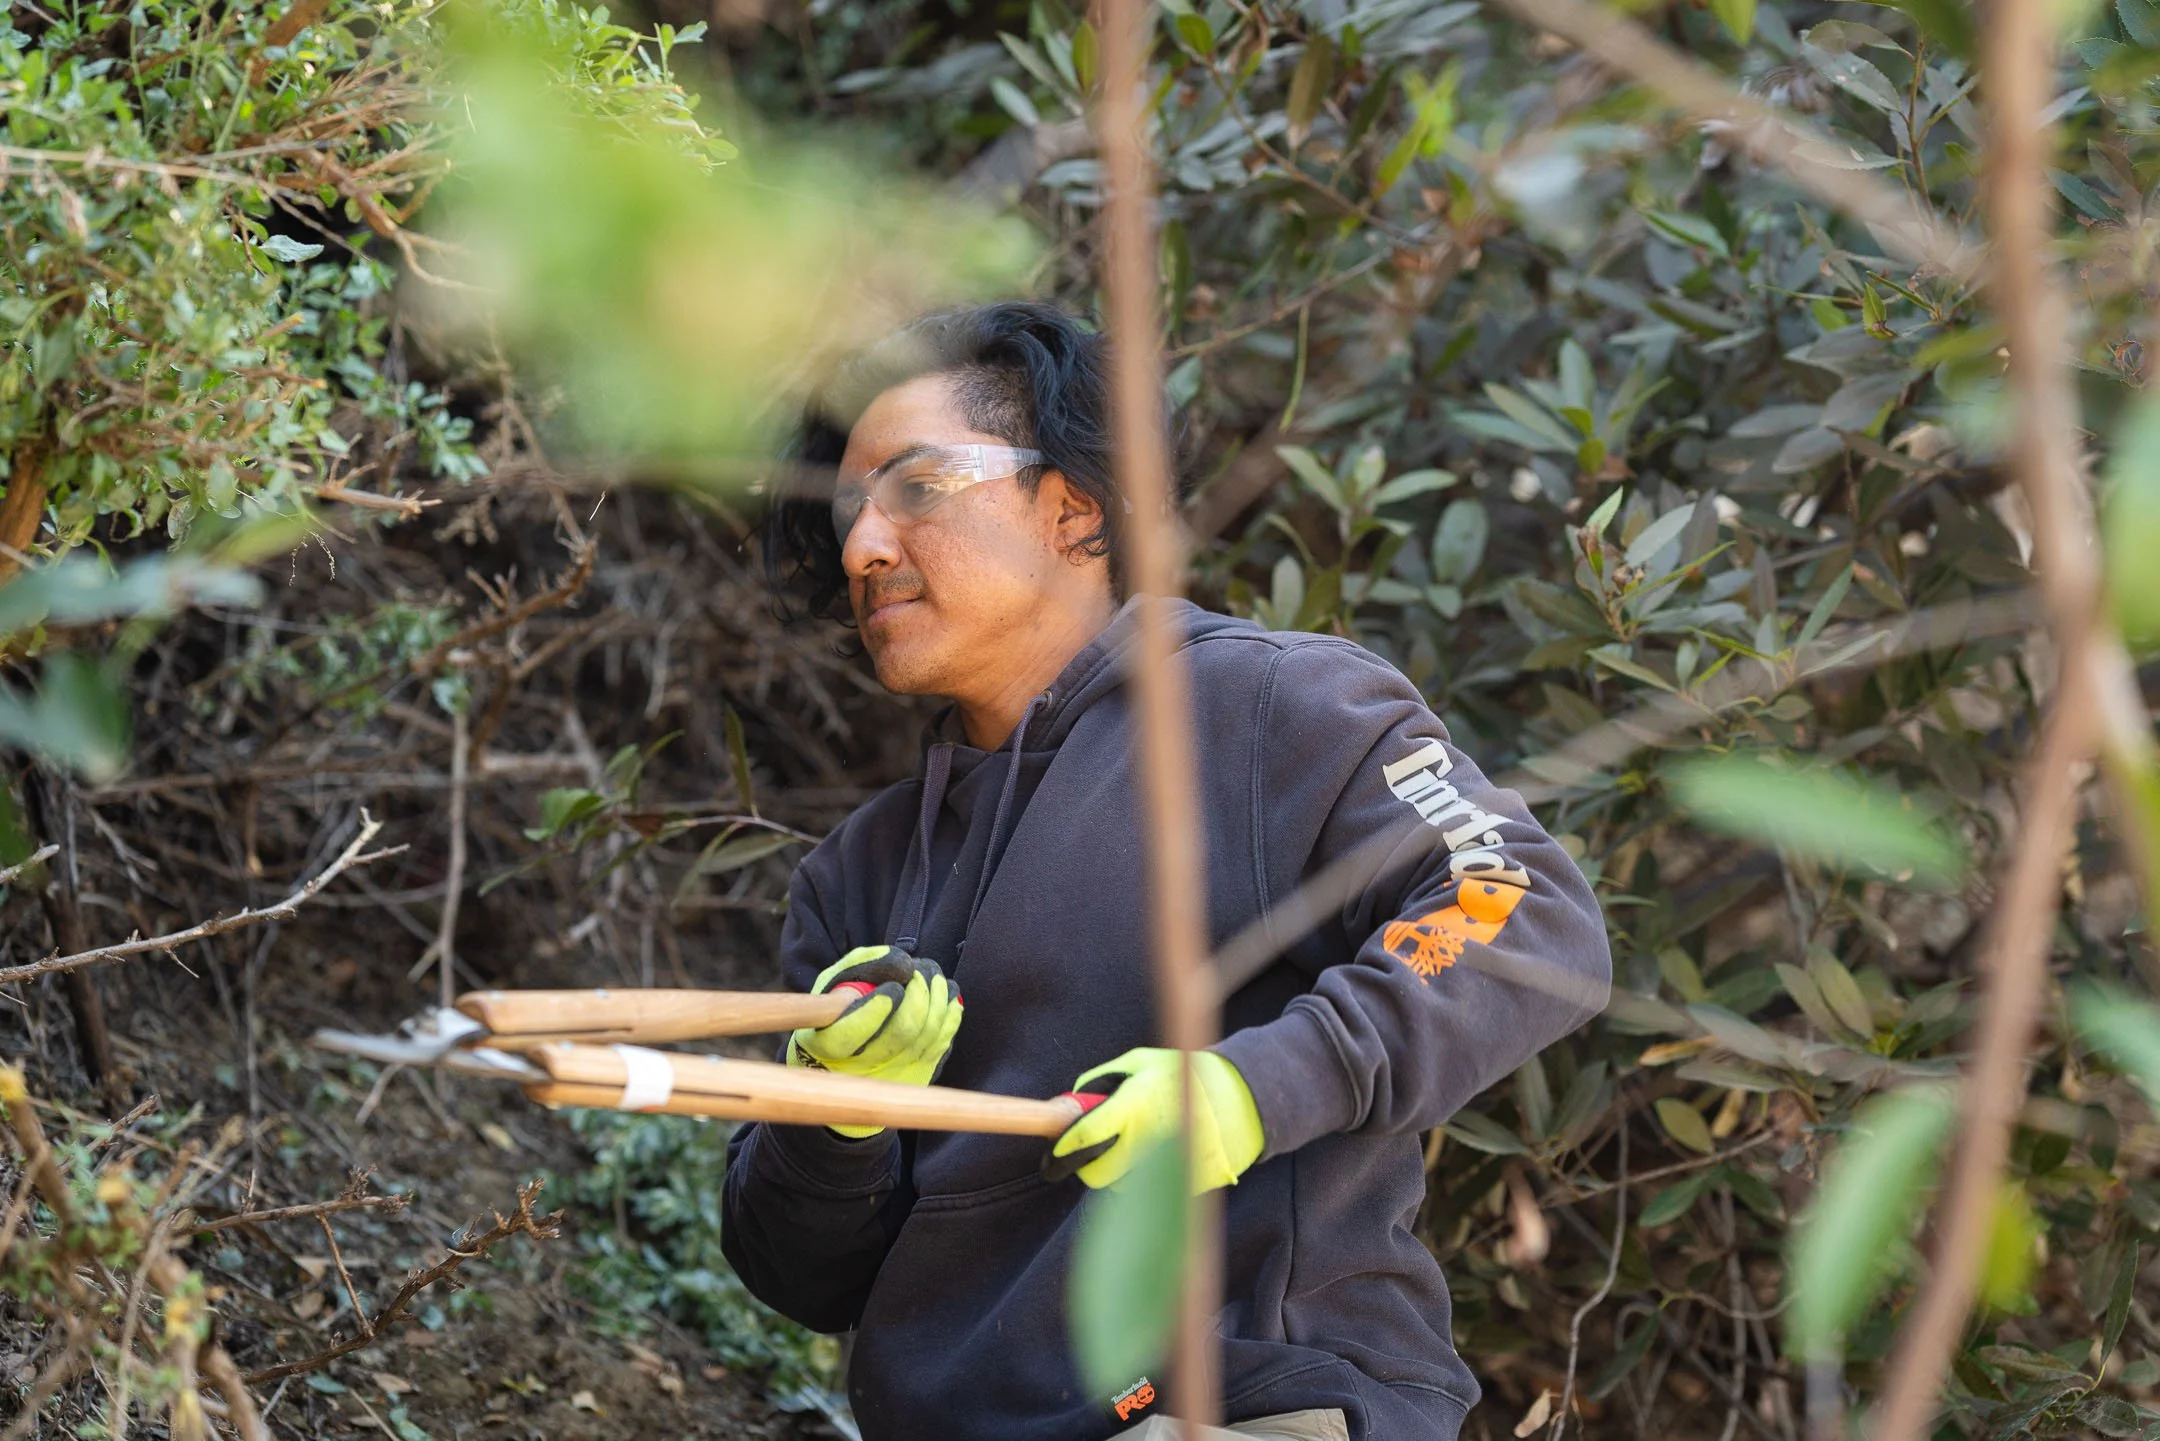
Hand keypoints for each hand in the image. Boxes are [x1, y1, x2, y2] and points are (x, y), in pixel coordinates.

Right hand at [786, 946, 962, 1137]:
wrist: (843, 1052)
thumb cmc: (838, 1008)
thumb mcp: (836, 981)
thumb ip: (863, 965)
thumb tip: (903, 965)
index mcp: (828, 1044)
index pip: (852, 1032)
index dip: (877, 1008)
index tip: (893, 987)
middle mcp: (860, 1068)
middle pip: (901, 1032)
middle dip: (919, 994)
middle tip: (920, 970)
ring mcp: (891, 1076)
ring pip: (927, 1037)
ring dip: (938, 999)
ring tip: (935, 976)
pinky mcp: (916, 1077)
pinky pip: (941, 1045)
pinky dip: (950, 1015)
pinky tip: (947, 995)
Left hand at [1043, 1047, 1263, 1191]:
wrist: (1243, 1098)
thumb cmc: (1186, 1074)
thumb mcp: (1141, 1061)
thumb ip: (1101, 1079)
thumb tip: (1070, 1102)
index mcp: (1135, 1106)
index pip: (1086, 1138)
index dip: (1065, 1148)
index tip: (1056, 1152)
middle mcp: (1149, 1141)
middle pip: (1098, 1176)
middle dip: (1090, 1167)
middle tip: (1095, 1154)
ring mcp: (1168, 1168)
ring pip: (1123, 1188)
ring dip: (1120, 1174)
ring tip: (1135, 1148)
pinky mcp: (1186, 1186)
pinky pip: (1152, 1193)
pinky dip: (1148, 1180)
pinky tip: (1161, 1156)